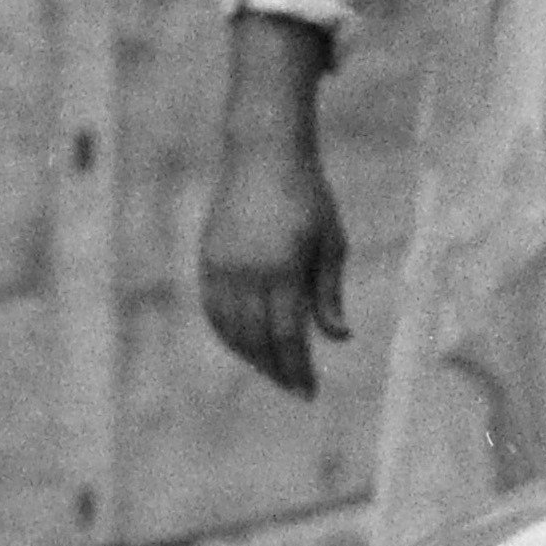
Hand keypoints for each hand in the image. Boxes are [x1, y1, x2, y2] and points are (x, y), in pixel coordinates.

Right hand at [198, 127, 351, 396]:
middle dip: (276, 369)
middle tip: (295, 389)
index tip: (310, 391)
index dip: (298, 369)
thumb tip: (338, 338)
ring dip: (251, 356)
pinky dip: (229, 334)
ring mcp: (221, 266)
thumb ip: (329, 294)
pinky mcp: (207, 259)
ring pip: (230, 329)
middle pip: (257, 339)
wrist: (262, 154)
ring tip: (275, 370)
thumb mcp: (331, 242)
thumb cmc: (308, 196)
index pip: (287, 336)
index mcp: (282, 268)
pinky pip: (214, 310)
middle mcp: (246, 272)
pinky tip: (246, 345)